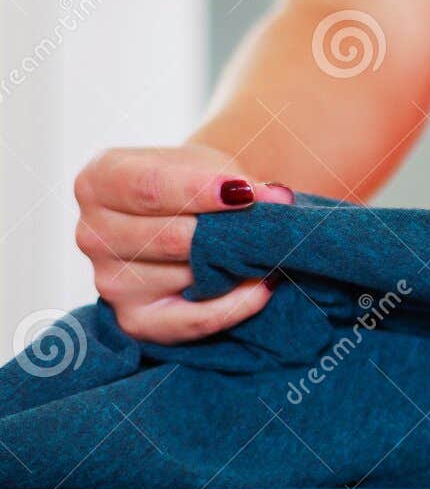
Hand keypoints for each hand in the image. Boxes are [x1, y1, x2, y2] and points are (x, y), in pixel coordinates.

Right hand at [73, 146, 294, 343]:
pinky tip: (263, 286)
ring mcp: (109, 282)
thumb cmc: (196, 184)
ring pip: (186, 276)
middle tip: (274, 226)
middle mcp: (91, 234)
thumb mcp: (212, 167)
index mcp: (98, 183)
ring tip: (265, 252)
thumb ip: (240, 181)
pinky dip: (236, 305)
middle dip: (227, 232)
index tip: (247, 193)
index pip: (149, 188)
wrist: (193, 214)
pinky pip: (193, 321)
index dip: (200, 191)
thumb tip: (278, 198)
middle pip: (168, 238)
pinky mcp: (134, 321)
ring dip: (234, 266)